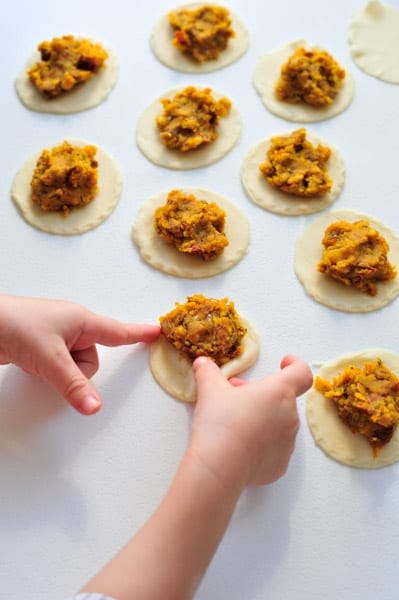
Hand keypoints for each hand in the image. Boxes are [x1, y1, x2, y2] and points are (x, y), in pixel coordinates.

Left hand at [0, 295, 159, 414]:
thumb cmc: (15, 325)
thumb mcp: (50, 358)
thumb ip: (74, 385)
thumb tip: (95, 407)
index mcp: (82, 320)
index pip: (118, 331)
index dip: (138, 334)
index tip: (157, 332)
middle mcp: (72, 327)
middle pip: (92, 359)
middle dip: (77, 370)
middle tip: (53, 363)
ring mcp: (56, 336)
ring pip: (75, 366)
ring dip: (60, 371)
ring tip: (38, 361)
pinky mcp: (42, 346)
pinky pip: (60, 365)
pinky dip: (51, 370)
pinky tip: (34, 364)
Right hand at [190, 354, 312, 486]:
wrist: (219, 467)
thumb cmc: (220, 423)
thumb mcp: (210, 391)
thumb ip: (208, 372)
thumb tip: (202, 363)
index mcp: (279, 392)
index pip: (301, 373)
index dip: (295, 365)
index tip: (284, 363)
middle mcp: (290, 417)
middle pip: (282, 399)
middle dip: (261, 395)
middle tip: (235, 396)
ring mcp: (288, 443)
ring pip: (278, 424)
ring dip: (262, 418)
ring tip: (235, 423)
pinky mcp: (280, 465)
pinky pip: (273, 448)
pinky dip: (260, 444)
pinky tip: (239, 447)